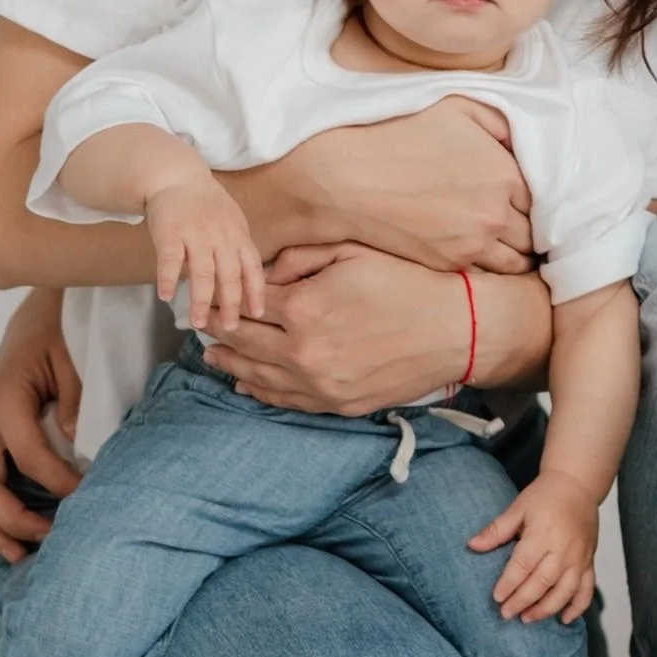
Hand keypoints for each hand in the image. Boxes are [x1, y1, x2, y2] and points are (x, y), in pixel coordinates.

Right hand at [0, 290, 84, 559]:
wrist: (42, 307)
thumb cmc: (61, 328)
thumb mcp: (73, 357)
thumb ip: (74, 400)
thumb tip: (76, 446)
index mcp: (4, 399)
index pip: (27, 456)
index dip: (57, 484)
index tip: (87, 498)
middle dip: (13, 519)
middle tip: (50, 538)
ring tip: (23, 555)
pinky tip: (15, 536)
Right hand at [146, 178, 264, 330]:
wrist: (176, 177)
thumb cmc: (206, 205)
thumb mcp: (232, 222)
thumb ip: (239, 249)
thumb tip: (248, 285)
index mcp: (237, 235)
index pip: (252, 268)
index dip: (256, 292)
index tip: (258, 315)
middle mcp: (220, 236)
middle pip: (230, 275)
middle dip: (232, 304)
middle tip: (231, 329)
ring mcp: (195, 234)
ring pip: (202, 272)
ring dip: (201, 300)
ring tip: (199, 323)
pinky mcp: (170, 232)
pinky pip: (169, 259)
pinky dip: (167, 279)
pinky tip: (167, 297)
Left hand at [204, 244, 474, 413]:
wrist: (456, 330)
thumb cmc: (408, 281)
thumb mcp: (353, 251)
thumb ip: (301, 257)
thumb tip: (266, 273)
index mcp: (305, 306)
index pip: (246, 303)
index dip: (223, 297)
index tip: (207, 294)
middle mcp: (304, 350)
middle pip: (243, 342)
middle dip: (218, 331)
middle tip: (199, 323)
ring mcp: (320, 384)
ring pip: (256, 377)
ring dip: (230, 365)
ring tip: (212, 355)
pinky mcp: (336, 405)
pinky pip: (285, 401)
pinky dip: (259, 392)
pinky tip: (245, 384)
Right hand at [238, 97, 534, 272]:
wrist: (352, 179)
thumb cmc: (402, 137)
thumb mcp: (455, 109)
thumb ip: (499, 121)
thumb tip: (521, 142)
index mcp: (505, 173)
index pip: (544, 197)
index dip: (537, 198)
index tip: (528, 200)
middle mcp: (497, 211)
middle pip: (535, 232)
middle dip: (533, 229)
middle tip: (527, 227)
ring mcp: (475, 242)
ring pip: (518, 260)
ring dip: (519, 254)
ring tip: (511, 247)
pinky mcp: (452, 264)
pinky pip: (489, 274)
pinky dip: (492, 268)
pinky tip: (485, 257)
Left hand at [467, 470, 599, 624]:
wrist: (578, 484)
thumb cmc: (545, 495)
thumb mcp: (518, 507)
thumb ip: (496, 530)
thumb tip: (471, 545)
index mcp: (543, 533)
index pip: (523, 565)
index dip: (509, 583)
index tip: (496, 597)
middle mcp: (564, 548)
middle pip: (543, 582)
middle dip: (523, 601)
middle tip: (506, 614)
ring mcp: (579, 557)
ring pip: (565, 591)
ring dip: (546, 608)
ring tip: (527, 619)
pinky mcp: (589, 561)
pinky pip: (587, 589)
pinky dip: (578, 607)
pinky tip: (564, 620)